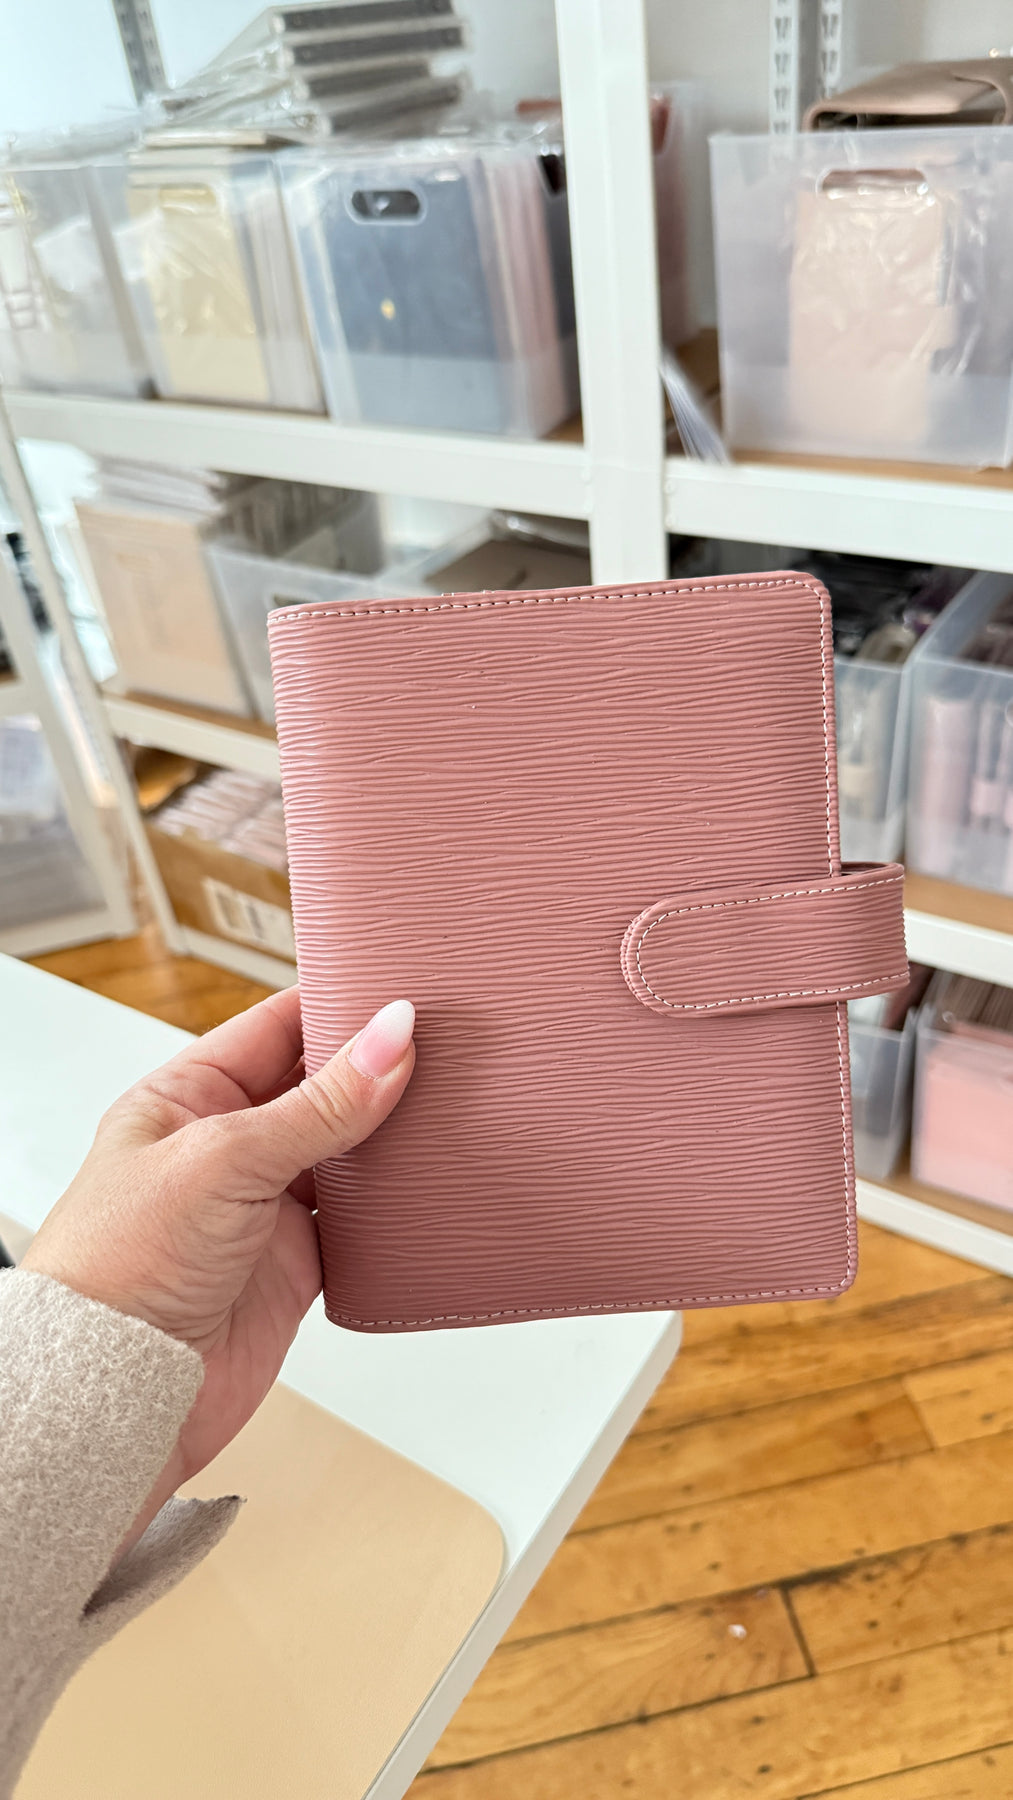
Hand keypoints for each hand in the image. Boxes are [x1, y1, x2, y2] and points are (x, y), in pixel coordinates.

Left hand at [23, 989, 414, 1546]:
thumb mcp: (224, 1160)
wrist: (120, 1394)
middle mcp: (227, 1144)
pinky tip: (428, 1188)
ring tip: (454, 1108)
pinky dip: (396, 1210)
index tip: (404, 992)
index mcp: (188, 1095)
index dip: (339, 1007)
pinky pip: (361, 1222)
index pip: (277, 1026)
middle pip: (321, 1087)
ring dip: (393, 1140)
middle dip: (378, 1070)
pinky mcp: (295, 1264)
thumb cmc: (120, 1267)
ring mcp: (263, 1205)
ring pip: (349, 1153)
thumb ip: (318, 1104)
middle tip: (448, 1047)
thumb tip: (392, 1035)